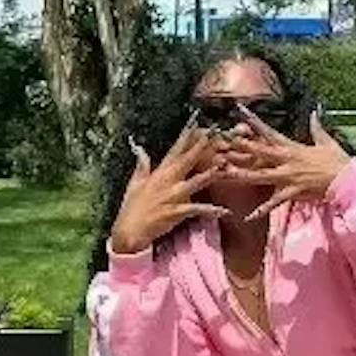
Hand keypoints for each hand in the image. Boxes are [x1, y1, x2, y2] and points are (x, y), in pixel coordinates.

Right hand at [110, 121, 227, 254]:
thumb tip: (140, 149)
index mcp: (160, 173)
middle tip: (214, 135)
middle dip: (200, 147)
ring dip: (209, 174)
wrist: (129, 231)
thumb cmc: (132, 208)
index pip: (175, 150)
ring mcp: (173, 196)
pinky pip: (198, 209)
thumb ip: (141, 165)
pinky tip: (225, 211)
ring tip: (223, 167)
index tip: (195, 124)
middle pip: (187, 160)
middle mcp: (168, 181)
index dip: (186, 136)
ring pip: (195, 181)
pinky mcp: (177, 211)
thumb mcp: (135, 183)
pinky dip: (211, 210)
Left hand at [224, 107, 350, 221]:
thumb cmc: (338, 161)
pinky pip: (274, 202)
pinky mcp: (293, 191)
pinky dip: (262, 210)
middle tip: (221, 143)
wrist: (347, 179)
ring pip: (260, 175)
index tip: (238, 111)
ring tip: (225, 175)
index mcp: (292, 146)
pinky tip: (249, 217)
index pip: (268, 131)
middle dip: (239, 147)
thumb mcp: (326, 141)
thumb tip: (315, 112)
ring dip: (242, 175)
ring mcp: (289, 176)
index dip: (252, 121)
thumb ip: (316, 127)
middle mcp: (287, 159)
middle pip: (258, 151)